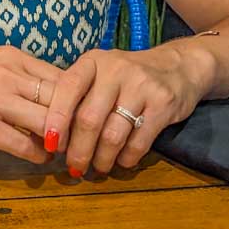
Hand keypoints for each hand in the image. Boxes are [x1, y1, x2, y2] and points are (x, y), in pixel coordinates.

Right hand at [0, 46, 69, 163]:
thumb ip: (20, 76)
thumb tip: (57, 94)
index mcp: (10, 57)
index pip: (60, 76)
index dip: (77, 98)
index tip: (82, 112)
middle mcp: (6, 75)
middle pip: (59, 98)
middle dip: (73, 120)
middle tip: (79, 135)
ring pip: (47, 122)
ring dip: (58, 140)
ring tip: (60, 147)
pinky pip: (26, 146)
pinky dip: (39, 154)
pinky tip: (40, 156)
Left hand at [44, 46, 207, 175]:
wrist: (178, 66)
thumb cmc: (128, 77)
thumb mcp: (101, 74)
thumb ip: (78, 97)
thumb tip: (52, 138)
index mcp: (93, 61)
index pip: (67, 88)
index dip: (55, 119)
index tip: (50, 145)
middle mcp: (115, 69)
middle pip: (89, 118)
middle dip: (79, 149)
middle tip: (75, 166)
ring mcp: (141, 85)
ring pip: (112, 134)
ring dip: (102, 158)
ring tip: (98, 167)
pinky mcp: (163, 103)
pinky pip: (138, 141)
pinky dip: (126, 158)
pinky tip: (122, 161)